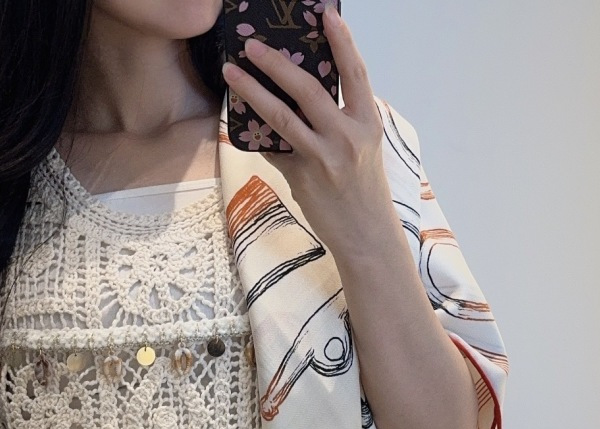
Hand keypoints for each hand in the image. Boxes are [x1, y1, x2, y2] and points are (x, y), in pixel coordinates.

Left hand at [220, 7, 399, 260]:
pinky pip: (273, 149)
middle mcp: (347, 137)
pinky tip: (236, 120)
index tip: (327, 15)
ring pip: (281, 116)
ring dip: (252, 91)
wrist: (366, 236)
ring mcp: (324, 158)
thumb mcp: (362, 149)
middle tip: (253, 45)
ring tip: (232, 72)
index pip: (355, 74)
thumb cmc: (363, 190)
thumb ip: (338, 122)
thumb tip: (298, 99)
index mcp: (366, 123)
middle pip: (309, 89)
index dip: (342, 42)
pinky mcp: (303, 178)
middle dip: (277, 63)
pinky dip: (255, 134)